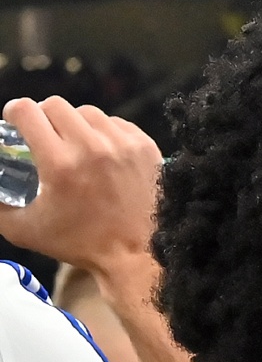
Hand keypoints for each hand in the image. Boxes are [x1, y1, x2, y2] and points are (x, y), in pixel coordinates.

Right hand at [0, 96, 161, 292]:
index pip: (27, 111)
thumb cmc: (78, 244)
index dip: (14, 113)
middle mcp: (92, 148)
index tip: (16, 123)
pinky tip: (101, 152)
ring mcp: (123, 145)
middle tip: (44, 137)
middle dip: (43, 118)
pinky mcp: (146, 147)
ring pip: (88, 113)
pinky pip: (117, 124)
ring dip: (75, 124)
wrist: (137, 256)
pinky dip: (104, 133)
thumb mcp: (22, 229)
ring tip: (74, 146)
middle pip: (56, 105)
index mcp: (59, 164)